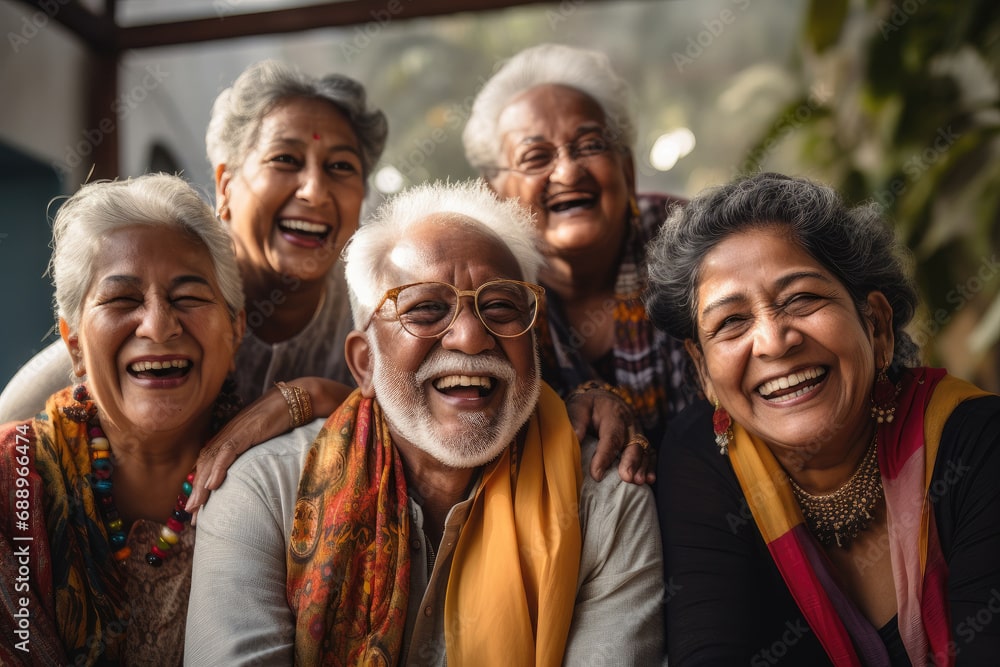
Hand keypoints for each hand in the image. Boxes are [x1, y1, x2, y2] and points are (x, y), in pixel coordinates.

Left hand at [186, 377, 351, 522]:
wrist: (297, 398)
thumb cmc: (284, 418)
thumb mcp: (264, 437)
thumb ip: (252, 450)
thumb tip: (251, 471)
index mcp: (230, 436)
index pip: (208, 462)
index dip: (200, 484)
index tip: (197, 507)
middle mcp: (228, 434)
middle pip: (205, 464)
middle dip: (197, 491)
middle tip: (192, 516)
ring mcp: (236, 432)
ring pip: (212, 461)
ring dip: (202, 486)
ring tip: (197, 507)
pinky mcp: (247, 431)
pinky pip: (228, 453)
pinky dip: (218, 469)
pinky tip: (212, 485)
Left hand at [565, 386, 654, 485]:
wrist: (605, 399)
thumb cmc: (589, 406)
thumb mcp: (580, 405)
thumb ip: (576, 420)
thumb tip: (575, 437)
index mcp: (613, 414)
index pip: (610, 436)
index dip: (604, 456)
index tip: (596, 474)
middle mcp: (629, 423)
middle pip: (633, 443)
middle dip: (631, 462)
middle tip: (626, 478)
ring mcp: (638, 432)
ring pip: (644, 449)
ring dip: (642, 467)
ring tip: (638, 481)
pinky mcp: (641, 440)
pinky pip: (649, 453)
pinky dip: (650, 466)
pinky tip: (650, 479)